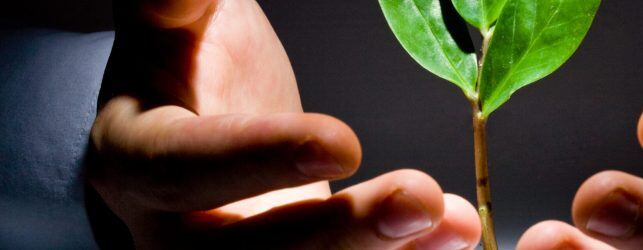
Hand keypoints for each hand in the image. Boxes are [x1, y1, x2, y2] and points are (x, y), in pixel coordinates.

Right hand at [89, 0, 479, 247]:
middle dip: (340, 233)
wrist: (207, 113)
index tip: (342, 142)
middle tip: (419, 200)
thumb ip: (172, 2)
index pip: (181, 169)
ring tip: (452, 222)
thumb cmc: (193, 61)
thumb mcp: (175, 20)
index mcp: (134, 158)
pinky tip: (448, 236)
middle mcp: (173, 231)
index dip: (257, 160)